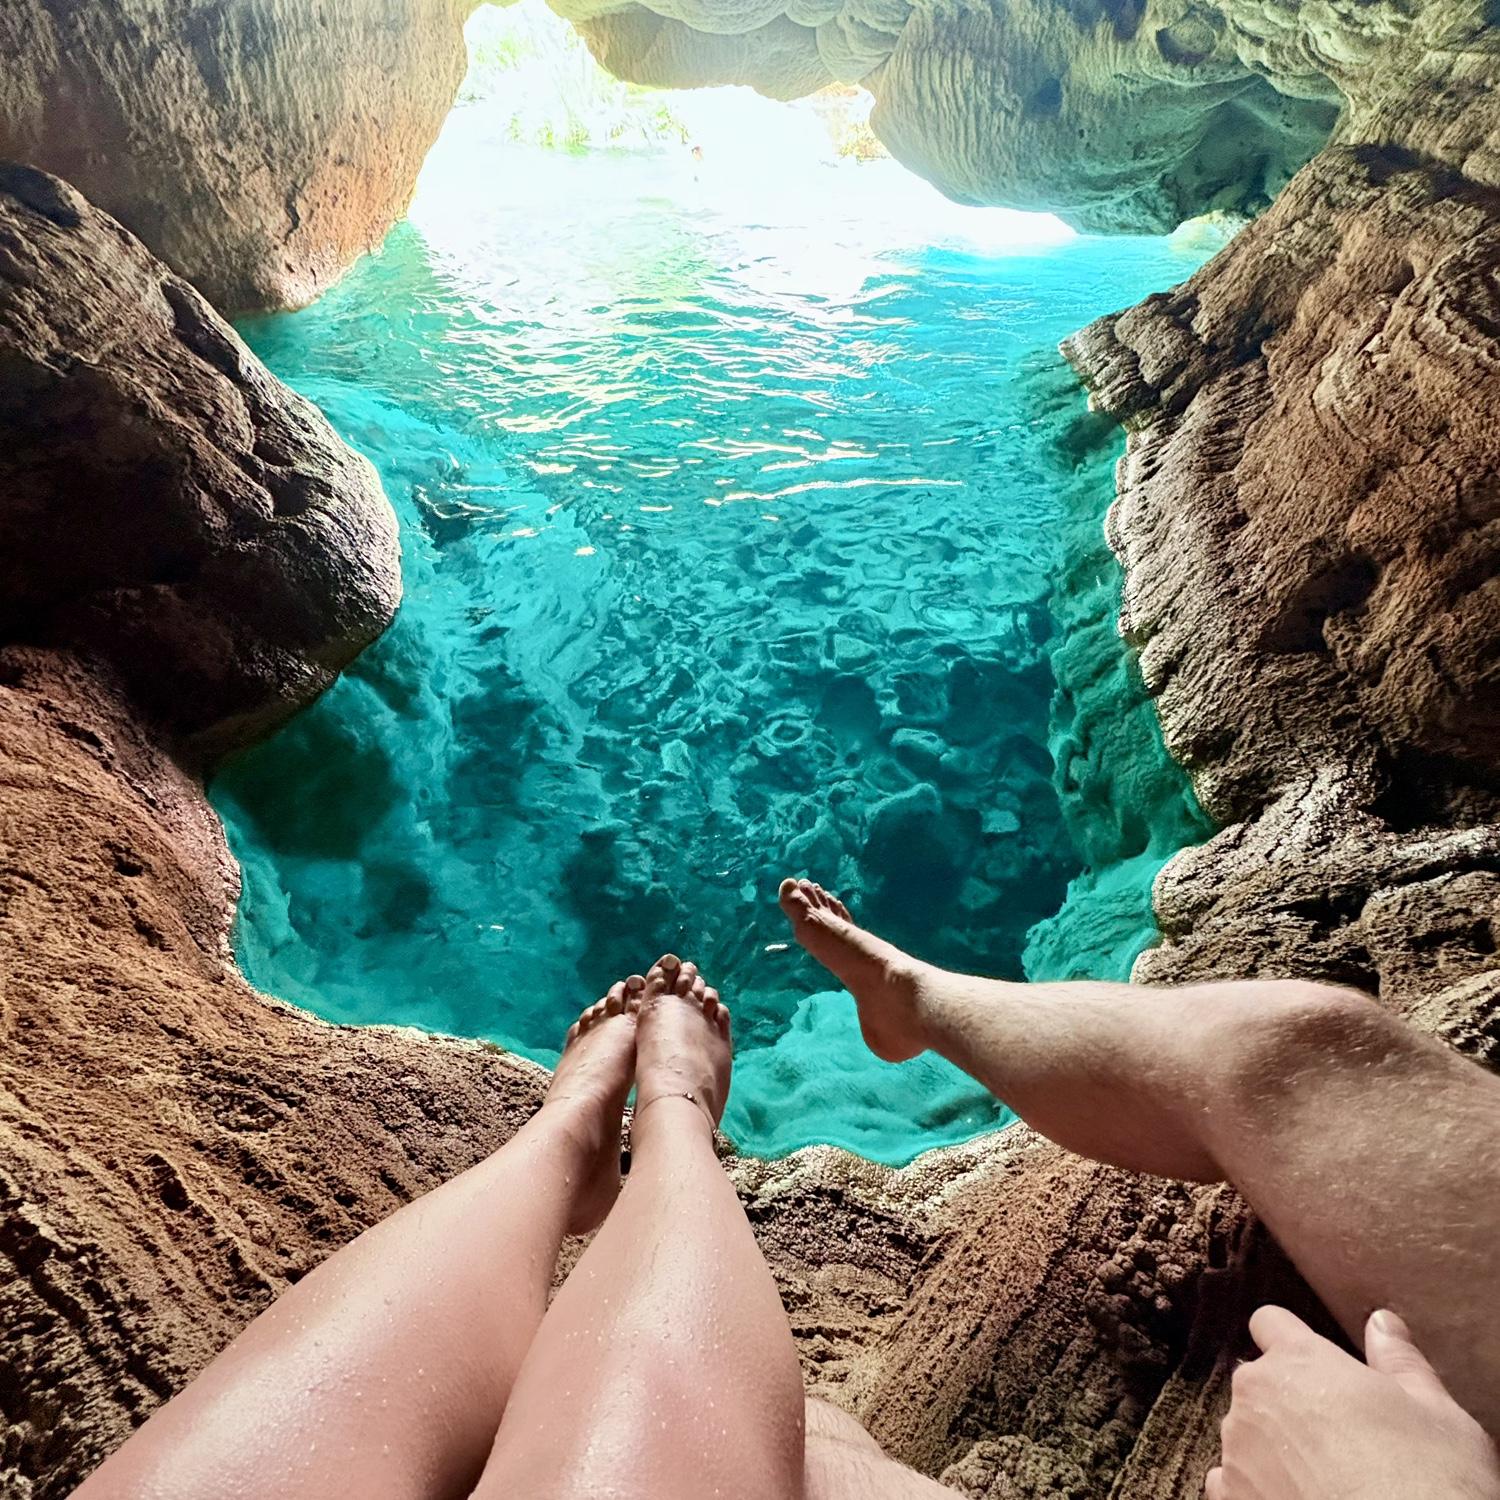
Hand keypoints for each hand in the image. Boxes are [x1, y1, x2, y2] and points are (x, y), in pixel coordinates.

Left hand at [1207, 1305, 1499, 1499]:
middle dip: (1287, 1398)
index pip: (1270, 1323)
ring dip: (1271, 1444)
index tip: (1313, 1365)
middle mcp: (1256, 1395)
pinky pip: (1230, 1480)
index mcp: (1299, 1360)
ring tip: (1323, 1476)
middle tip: (1337, 1433)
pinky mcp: (1231, 1495)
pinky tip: (1293, 1498)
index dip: (1289, 1340)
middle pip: (1259, 1381)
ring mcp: (1237, 1448)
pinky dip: (1254, 1486)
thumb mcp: (1436, 1413)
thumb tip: (1382, 1323)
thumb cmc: (1426, 1480)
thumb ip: (1399, 1361)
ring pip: (1245, 1430)